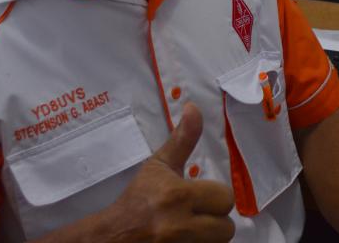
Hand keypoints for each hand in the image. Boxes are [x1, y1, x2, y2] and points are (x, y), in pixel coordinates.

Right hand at [107, 102, 234, 241]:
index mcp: (178, 196)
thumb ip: (182, 139)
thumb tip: (194, 108)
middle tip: (198, 215)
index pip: (224, 198)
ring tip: (192, 228)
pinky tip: (186, 238)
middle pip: (226, 228)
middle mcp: (179, 225)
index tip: (201, 197)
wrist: (111, 236)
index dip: (215, 197)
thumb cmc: (137, 199)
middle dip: (215, 221)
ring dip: (209, 236)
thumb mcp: (158, 166)